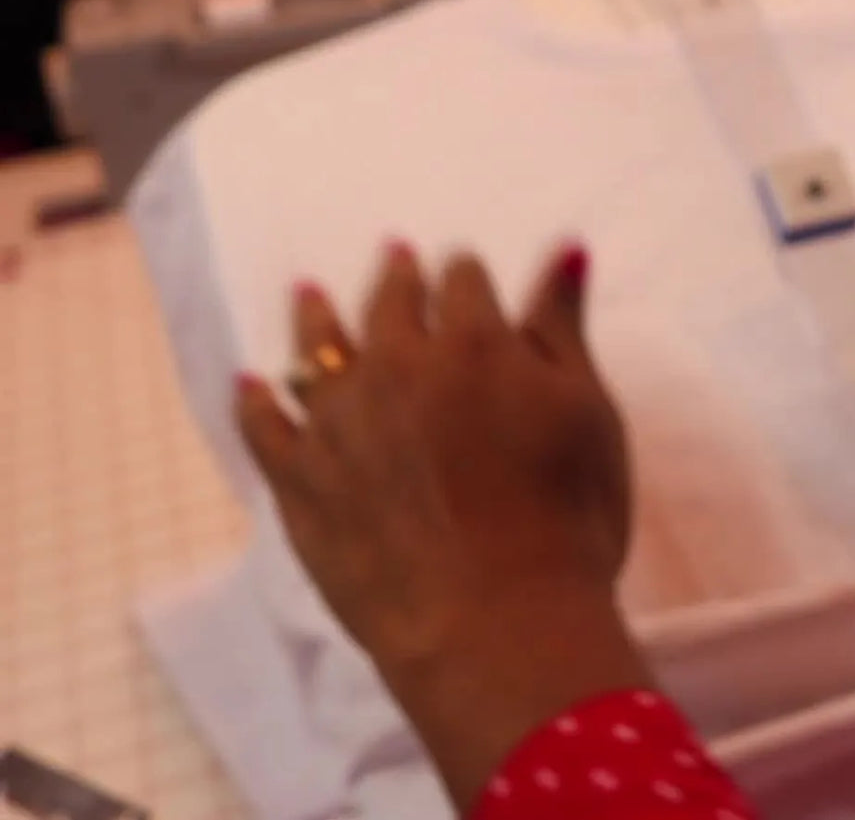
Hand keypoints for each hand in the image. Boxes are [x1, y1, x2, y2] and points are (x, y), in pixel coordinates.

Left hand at [234, 243, 648, 810]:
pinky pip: (266, 428)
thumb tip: (567, 247)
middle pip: (389, 302)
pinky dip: (259, 402)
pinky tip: (253, 386)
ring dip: (316, 317)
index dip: (469, 276)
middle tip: (397, 259)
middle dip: (398, 280)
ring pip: (317, 350)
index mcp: (474, 342)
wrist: (499, 622)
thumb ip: (564, 327)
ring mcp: (339, 423)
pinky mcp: (300, 481)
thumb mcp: (587, 412)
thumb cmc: (566, 517)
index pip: (464, 281)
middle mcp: (396, 365)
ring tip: (310, 294)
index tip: (467, 275)